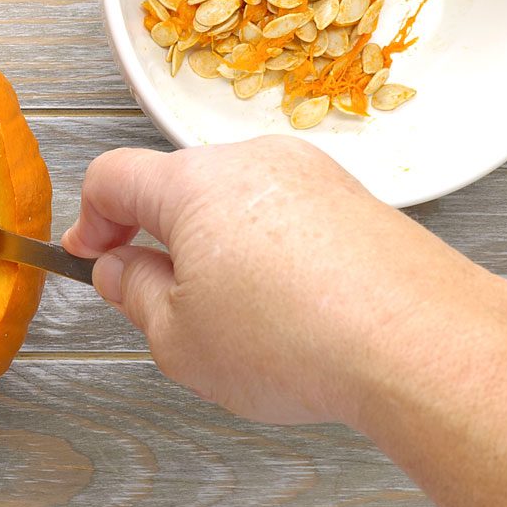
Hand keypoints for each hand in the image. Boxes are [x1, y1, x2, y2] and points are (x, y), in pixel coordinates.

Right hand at [62, 135, 494, 425]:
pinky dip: (266, 255)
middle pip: (177, 189)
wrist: (418, 345)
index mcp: (194, 183)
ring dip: (213, 250)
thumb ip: (131, 294)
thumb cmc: (294, 339)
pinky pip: (284, 218)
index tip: (89, 257)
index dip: (88, 221)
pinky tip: (285, 313)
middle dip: (156, 241)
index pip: (112, 177)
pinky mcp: (353, 202)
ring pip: (234, 204)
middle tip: (156, 302)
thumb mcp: (177, 338)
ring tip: (231, 321)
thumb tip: (119, 270)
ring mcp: (311, 176)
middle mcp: (254, 162)